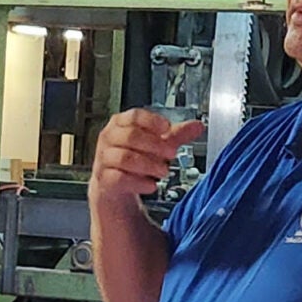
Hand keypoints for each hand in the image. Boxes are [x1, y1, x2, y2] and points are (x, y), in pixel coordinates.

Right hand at [89, 110, 205, 206]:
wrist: (114, 182)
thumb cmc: (135, 156)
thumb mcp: (156, 143)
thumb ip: (176, 135)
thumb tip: (198, 126)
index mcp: (120, 124)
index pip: (134, 116)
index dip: (152, 122)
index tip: (167, 128)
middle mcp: (109, 138)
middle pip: (131, 136)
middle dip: (154, 145)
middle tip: (171, 154)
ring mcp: (104, 158)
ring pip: (124, 158)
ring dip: (148, 165)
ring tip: (163, 171)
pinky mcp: (104, 178)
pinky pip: (119, 178)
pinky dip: (138, 182)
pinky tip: (150, 185)